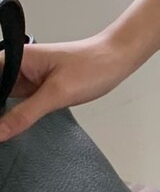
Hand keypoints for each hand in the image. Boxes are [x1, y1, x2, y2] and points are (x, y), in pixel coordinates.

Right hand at [0, 35, 131, 142]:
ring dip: (1, 114)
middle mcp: (17, 66)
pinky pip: (15, 102)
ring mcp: (26, 77)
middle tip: (0, 132)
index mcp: (16, 59)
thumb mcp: (57, 93)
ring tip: (2, 132)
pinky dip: (12, 115)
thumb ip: (25, 114)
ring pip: (1, 98)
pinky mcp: (37, 87)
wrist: (117, 59)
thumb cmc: (92, 65)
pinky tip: (9, 129)